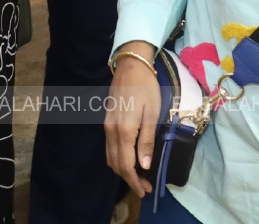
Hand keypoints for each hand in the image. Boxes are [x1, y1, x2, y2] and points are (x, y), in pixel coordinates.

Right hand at [104, 47, 162, 198]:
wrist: (131, 66)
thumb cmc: (146, 88)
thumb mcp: (152, 113)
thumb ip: (146, 141)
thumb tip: (144, 166)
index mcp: (124, 131)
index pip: (126, 165)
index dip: (134, 182)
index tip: (144, 191)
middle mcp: (111, 131)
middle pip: (116, 164)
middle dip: (129, 179)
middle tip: (145, 187)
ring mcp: (106, 126)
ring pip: (110, 157)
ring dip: (123, 171)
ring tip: (139, 177)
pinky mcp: (106, 122)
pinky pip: (109, 148)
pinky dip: (118, 159)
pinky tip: (130, 160)